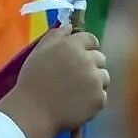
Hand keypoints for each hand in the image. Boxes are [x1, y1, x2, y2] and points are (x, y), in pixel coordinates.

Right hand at [0, 23, 108, 137]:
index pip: (91, 40)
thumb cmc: (32, 80)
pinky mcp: (99, 99)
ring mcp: (95, 81)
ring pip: (104, 77)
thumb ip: (56, 35)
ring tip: (77, 91)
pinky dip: (93, 99)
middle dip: (91, 65)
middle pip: (100, 58)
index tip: (78, 56)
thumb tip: (70, 26)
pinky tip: (79, 102)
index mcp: (73, 46)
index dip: (86, 47)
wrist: (33, 111)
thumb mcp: (39, 51)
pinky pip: (102, 96)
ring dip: (95, 81)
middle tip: (75, 76)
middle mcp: (88, 61)